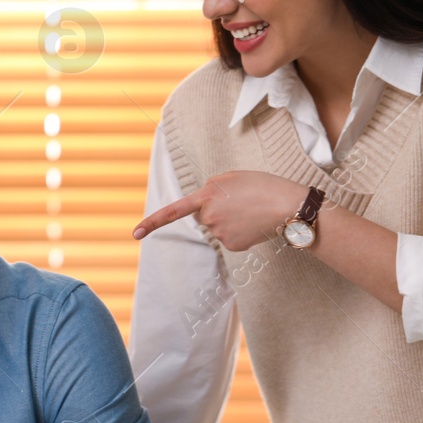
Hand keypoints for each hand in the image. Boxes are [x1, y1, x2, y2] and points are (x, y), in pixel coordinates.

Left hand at [132, 170, 306, 251]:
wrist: (288, 206)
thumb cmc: (263, 186)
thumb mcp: (233, 177)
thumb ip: (212, 187)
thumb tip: (204, 208)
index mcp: (206, 195)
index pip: (174, 211)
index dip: (153, 222)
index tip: (135, 233)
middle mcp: (209, 217)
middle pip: (204, 216)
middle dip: (217, 209)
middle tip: (241, 200)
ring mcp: (220, 233)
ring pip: (218, 227)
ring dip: (230, 220)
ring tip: (251, 210)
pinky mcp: (232, 246)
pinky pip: (230, 238)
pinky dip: (240, 232)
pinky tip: (253, 224)